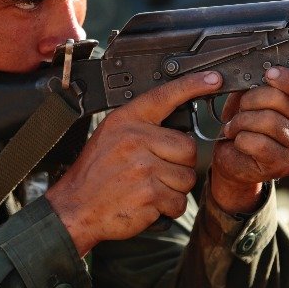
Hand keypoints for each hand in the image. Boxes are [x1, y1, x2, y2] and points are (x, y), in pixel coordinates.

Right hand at [46, 71, 222, 255]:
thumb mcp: (110, 136)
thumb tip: (178, 129)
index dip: (192, 86)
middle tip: (156, 172)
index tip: (213, 79)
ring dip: (174, 188)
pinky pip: (179, 201)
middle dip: (180, 164)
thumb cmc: (95, 174)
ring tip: (148, 188)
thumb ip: (141, 128)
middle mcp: (136, 139)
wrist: (75, 208)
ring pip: (187, 177)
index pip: (165, 96)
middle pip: (188, 148)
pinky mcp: (150, 193)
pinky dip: (169, 207)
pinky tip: (149, 204)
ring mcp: (143, 167)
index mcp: (126, 121)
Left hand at [209, 67, 288, 213]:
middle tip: (241, 108)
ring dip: (242, 121)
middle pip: (280, 100)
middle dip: (251, 100)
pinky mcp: (284, 164)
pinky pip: (258, 143)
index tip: (269, 74)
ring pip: (267, 121)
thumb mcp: (253, 96)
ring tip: (236, 126)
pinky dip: (240, 139)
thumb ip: (259, 83)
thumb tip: (258, 72)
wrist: (235, 157)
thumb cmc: (248, 122)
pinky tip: (238, 141)